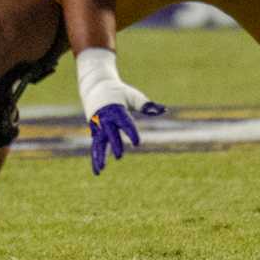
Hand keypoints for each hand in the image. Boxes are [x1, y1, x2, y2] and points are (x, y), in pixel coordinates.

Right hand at [75, 46, 164, 175]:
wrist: (95, 86)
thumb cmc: (119, 92)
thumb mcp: (133, 96)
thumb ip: (147, 105)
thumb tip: (164, 110)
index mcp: (116, 110)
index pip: (125, 123)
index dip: (131, 133)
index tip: (137, 143)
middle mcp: (105, 119)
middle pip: (110, 133)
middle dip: (115, 144)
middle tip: (119, 157)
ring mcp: (98, 126)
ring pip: (98, 143)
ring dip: (100, 156)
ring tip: (101, 170)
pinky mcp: (95, 132)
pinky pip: (95, 147)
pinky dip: (96, 159)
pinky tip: (97, 172)